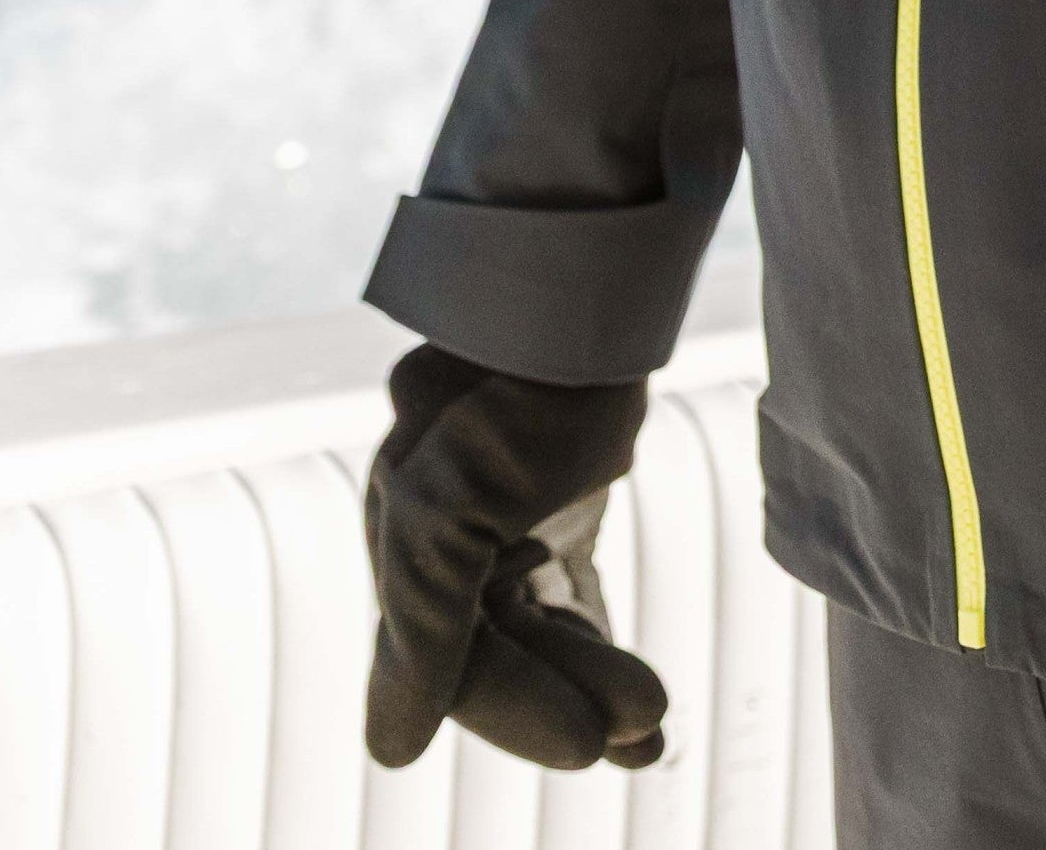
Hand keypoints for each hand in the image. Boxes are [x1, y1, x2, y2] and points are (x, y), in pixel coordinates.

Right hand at [360, 345, 672, 770]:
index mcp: (405, 547)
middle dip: (570, 698)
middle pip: (503, 654)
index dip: (520, 712)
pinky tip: (637, 698)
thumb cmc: (501, 394)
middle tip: (647, 733)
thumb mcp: (444, 515)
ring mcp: (500, 525)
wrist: (574, 292)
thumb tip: (390, 752)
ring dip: (589, 681)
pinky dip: (593, 645)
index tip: (593, 747)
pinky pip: (566, 600)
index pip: (456, 663)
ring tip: (655, 727)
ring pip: (540, 633)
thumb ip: (423, 628)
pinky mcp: (553, 508)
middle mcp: (444, 544)